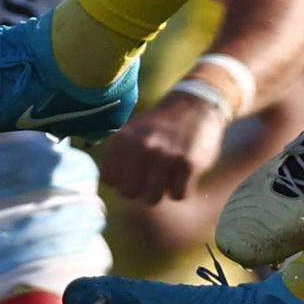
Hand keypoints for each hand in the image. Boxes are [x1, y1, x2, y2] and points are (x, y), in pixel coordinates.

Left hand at [96, 88, 230, 204]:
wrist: (195, 104)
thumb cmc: (159, 125)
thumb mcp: (132, 131)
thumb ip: (117, 155)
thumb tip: (108, 184)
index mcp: (123, 138)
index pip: (108, 178)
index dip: (120, 181)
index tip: (131, 174)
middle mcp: (142, 146)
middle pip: (128, 193)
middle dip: (139, 190)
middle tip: (149, 179)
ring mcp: (165, 155)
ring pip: (151, 199)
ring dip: (160, 192)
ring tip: (167, 175)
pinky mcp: (188, 164)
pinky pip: (177, 195)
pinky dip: (181, 189)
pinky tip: (182, 175)